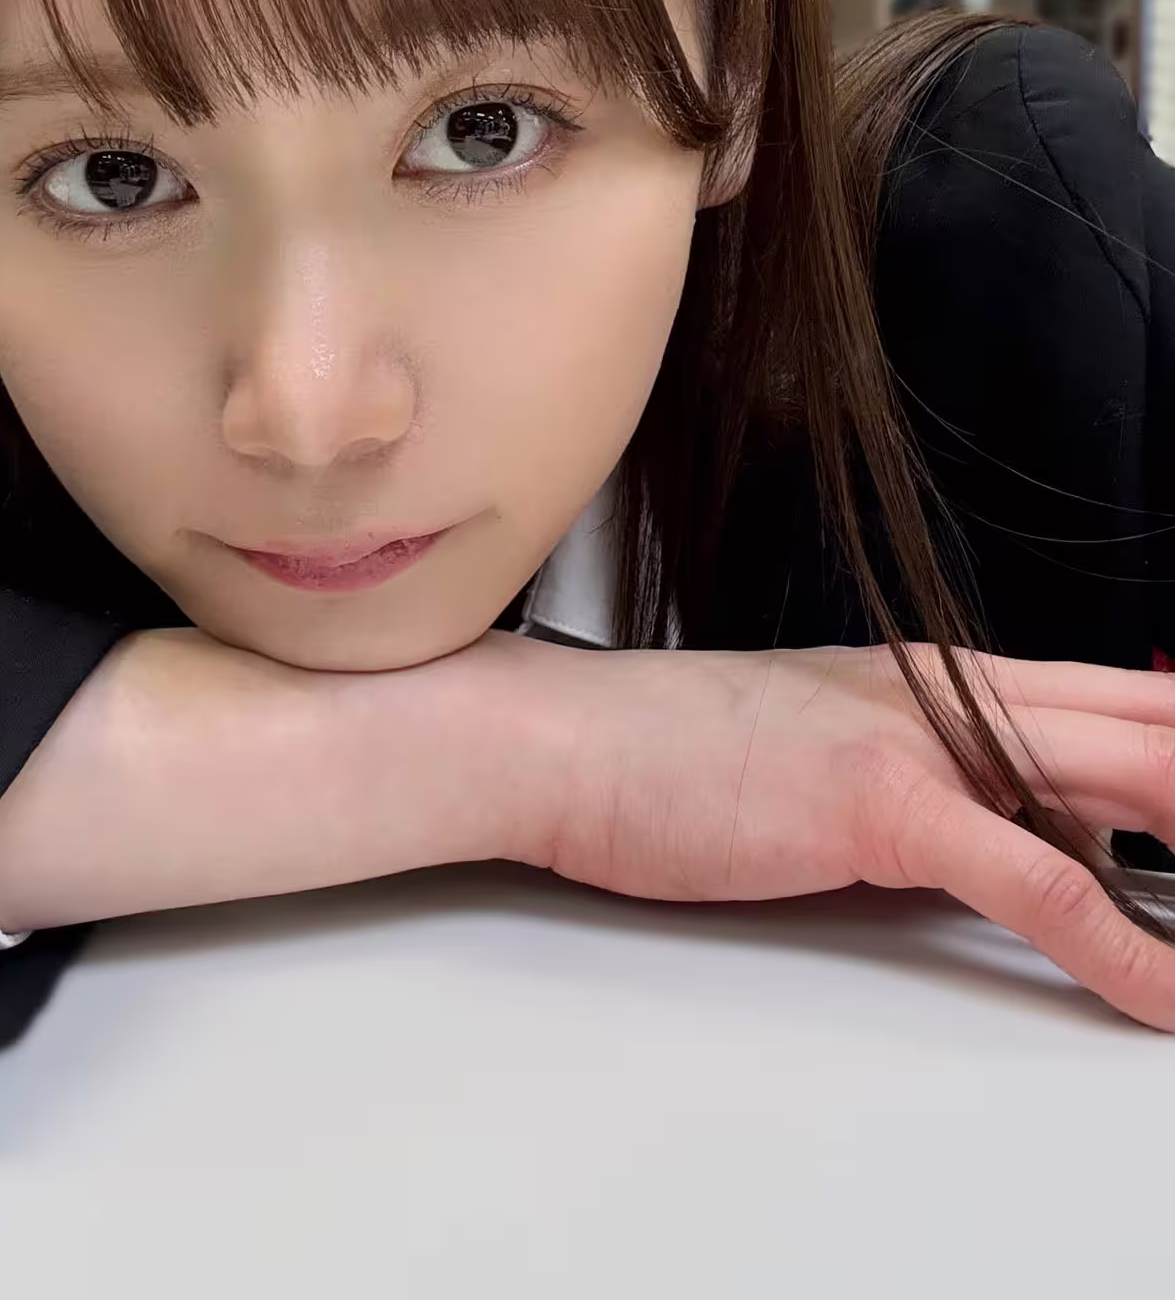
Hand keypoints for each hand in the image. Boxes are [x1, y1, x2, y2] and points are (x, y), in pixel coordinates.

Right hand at [500, 637, 1174, 1028]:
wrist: (561, 740)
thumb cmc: (670, 752)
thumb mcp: (829, 749)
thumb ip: (932, 780)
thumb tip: (1021, 838)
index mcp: (942, 679)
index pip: (1123, 702)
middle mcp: (951, 695)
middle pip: (1149, 731)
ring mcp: (919, 740)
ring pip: (1125, 780)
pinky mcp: (878, 802)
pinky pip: (1032, 877)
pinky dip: (1119, 944)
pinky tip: (1162, 997)